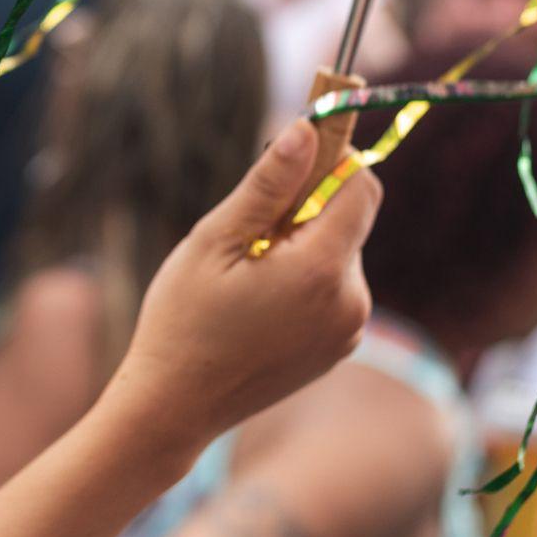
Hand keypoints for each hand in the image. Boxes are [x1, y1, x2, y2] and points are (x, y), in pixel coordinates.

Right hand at [100, 121, 379, 453]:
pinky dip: (304, 280)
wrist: (176, 406)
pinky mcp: (338, 348)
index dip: (330, 160)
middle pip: (348, 219)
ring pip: (340, 254)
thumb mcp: (215, 240)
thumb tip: (307, 129)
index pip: (360, 186)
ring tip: (245, 276)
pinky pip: (334, 290)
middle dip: (305, 209)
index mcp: (322, 270)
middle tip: (246, 231)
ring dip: (303, 246)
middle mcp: (351, 302)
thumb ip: (267, 184)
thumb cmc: (183, 320)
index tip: (292, 155)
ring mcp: (349, 331)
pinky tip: (256, 303)